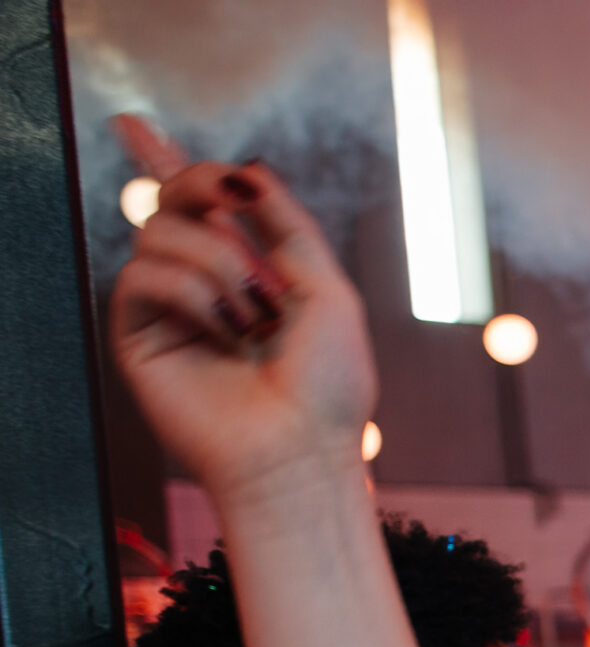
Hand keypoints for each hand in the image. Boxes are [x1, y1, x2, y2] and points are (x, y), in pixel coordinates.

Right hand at [107, 118, 375, 498]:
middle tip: (237, 199)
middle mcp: (205, 284)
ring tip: (256, 315)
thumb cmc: (328, 385)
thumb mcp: (328, 291)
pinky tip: (226, 328)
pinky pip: (140, 276)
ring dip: (218, 261)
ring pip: (159, 232)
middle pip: (172, 199)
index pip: (198, 207)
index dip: (164, 162)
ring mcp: (170, 310)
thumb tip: (250, 172)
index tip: (132, 124)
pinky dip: (192, 293)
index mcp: (250, 272)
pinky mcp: (140, 336)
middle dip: (200, 181)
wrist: (302, 451)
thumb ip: (289, 227)